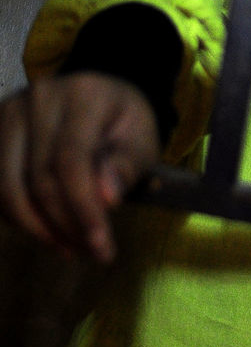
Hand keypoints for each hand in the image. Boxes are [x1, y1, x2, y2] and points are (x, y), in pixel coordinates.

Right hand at [0, 72, 159, 264]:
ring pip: (8, 186)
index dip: (83, 209)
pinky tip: (47, 229)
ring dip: (37, 228)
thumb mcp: (141, 140)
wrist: (100, 97)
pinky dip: (18, 215)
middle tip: (92, 252)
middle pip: (39, 179)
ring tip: (70, 247)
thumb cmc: (124, 123)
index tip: (101, 247)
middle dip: (65, 225)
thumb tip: (107, 198)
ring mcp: (11, 111)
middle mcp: (40, 97)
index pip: (72, 161)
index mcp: (83, 94)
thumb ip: (126, 166)